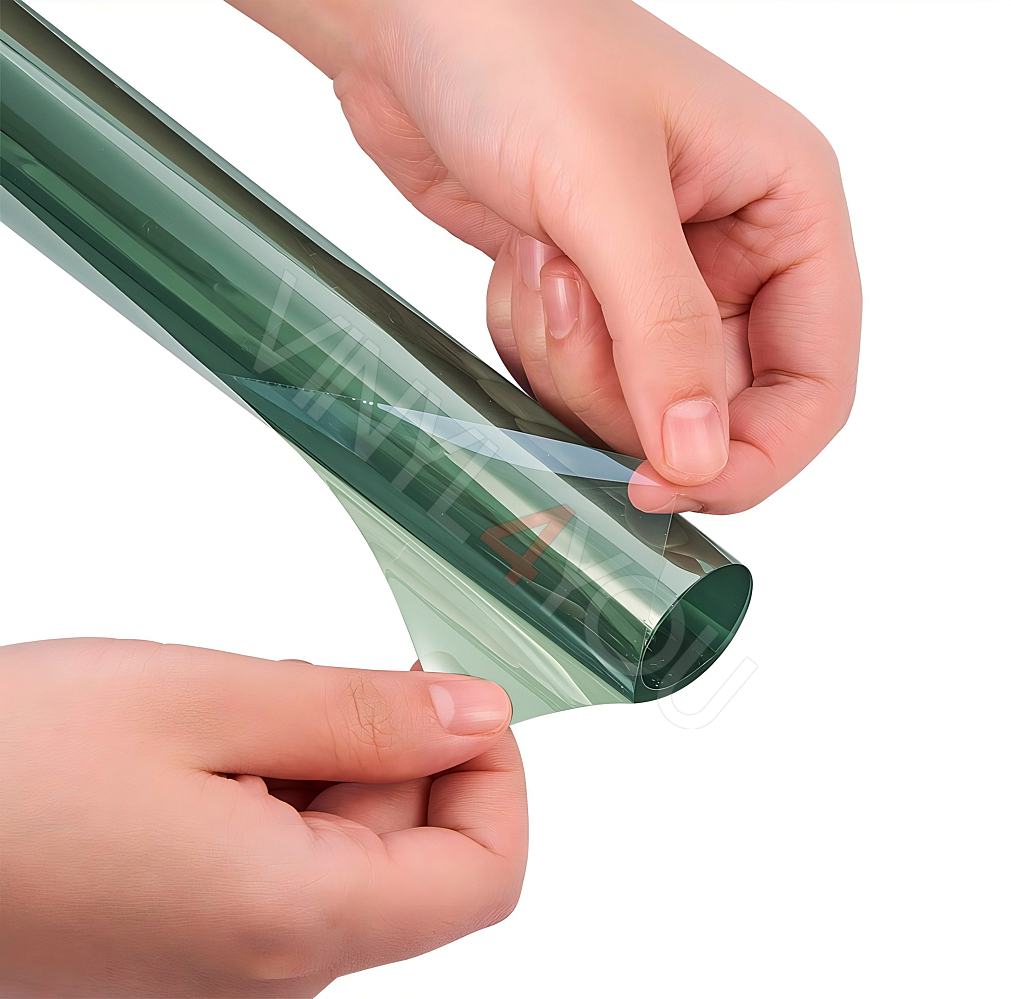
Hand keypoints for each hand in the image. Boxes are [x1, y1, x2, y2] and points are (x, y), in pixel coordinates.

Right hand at [0, 639, 524, 996]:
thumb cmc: (2, 771)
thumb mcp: (209, 703)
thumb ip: (366, 715)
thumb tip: (478, 717)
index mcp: (295, 920)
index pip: (485, 874)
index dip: (494, 774)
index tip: (456, 699)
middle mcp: (272, 967)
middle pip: (414, 846)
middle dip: (380, 745)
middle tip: (290, 687)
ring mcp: (228, 959)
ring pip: (346, 838)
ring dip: (317, 755)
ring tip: (223, 714)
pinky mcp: (191, 934)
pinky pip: (283, 851)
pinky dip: (271, 781)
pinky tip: (201, 745)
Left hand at [231, 0, 860, 513]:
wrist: (409, 19)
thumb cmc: (517, 44)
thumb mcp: (606, 189)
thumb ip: (664, 334)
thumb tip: (698, 457)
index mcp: (786, 211)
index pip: (814, 385)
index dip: (749, 455)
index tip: (662, 482)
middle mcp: (732, 257)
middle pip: (710, 410)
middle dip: (625, 388)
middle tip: (571, 303)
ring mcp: (653, 284)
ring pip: (632, 405)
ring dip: (569, 358)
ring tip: (541, 257)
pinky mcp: (587, 299)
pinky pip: (571, 380)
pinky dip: (534, 343)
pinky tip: (520, 262)